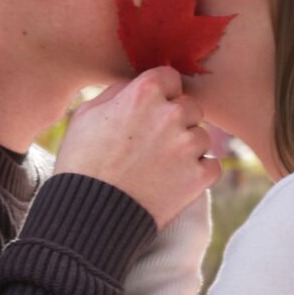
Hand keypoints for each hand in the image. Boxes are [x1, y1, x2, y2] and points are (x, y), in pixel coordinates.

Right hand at [54, 68, 221, 228]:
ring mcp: (187, 146)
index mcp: (143, 93)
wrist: (89, 216)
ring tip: (159, 166)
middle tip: (153, 143)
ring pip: (201, 137)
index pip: (170, 78)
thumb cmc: (81, 164)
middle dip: (176, 122)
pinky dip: (197, 173)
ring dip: (187, 148)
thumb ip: (116, 93)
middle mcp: (170, 115)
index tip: (152, 110)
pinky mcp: (199, 177)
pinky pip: (212, 165)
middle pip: (190, 107)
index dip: (161, 94)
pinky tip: (173, 181)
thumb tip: (135, 86)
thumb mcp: (85, 116)